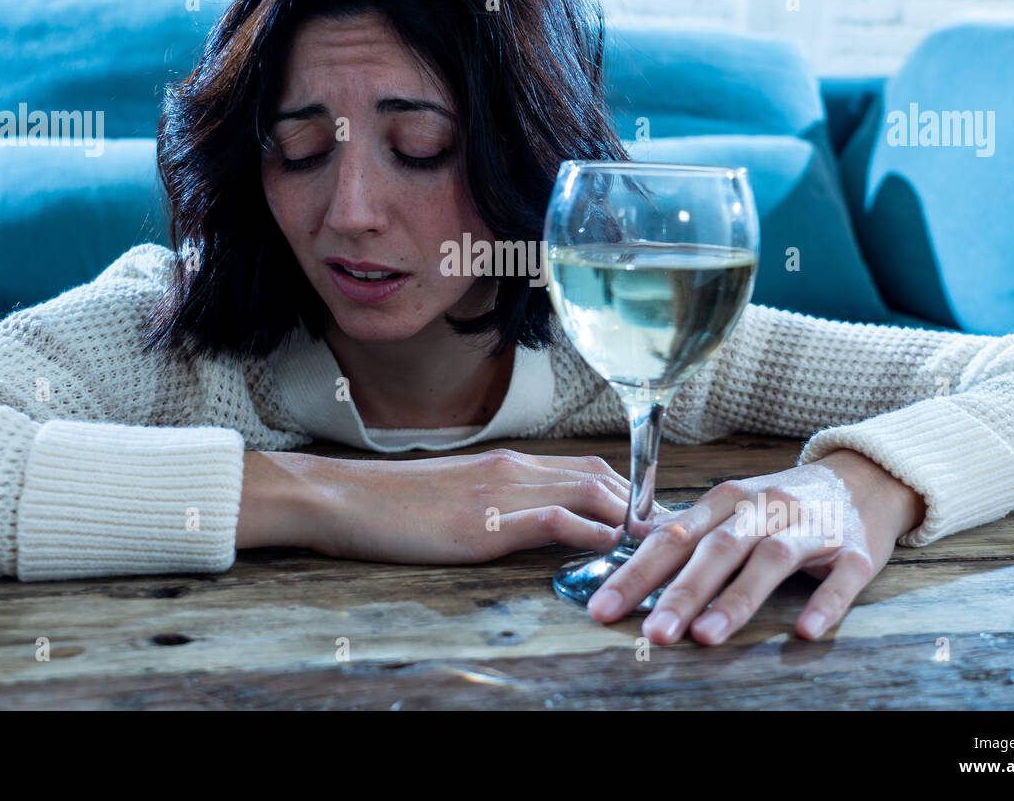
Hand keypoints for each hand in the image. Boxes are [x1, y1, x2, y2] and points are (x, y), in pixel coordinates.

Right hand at [241, 448, 634, 563]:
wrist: (342, 498)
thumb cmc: (393, 503)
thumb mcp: (456, 496)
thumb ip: (499, 503)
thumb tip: (535, 523)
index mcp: (508, 463)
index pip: (587, 467)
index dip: (628, 491)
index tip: (653, 516)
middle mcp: (514, 469)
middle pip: (600, 477)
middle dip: (641, 505)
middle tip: (671, 535)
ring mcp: (501, 492)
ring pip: (588, 492)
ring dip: (629, 519)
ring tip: (656, 546)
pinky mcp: (485, 522)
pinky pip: (554, 520)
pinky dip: (590, 532)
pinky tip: (609, 550)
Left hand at [585, 449, 924, 643]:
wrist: (861, 478)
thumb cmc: (782, 503)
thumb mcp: (733, 507)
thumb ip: (689, 533)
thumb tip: (629, 562)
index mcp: (727, 499)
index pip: (672, 537)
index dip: (636, 573)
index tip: (603, 609)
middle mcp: (765, 509)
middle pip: (716, 549)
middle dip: (681, 592)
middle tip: (653, 633)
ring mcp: (811, 528)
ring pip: (769, 561)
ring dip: (737, 599)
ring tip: (707, 636)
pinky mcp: (855, 551)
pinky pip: (840, 578)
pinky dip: (824, 603)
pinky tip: (805, 630)